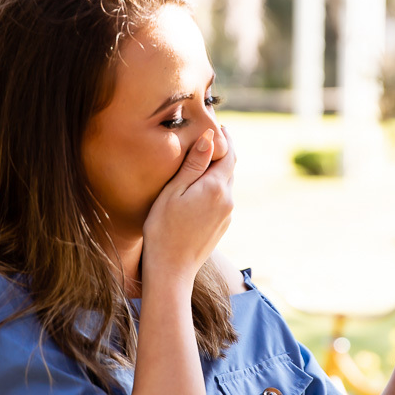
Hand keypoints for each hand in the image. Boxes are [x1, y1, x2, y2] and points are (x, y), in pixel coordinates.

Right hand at [141, 127, 235, 286]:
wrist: (171, 270)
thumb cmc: (163, 229)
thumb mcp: (174, 192)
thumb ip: (193, 164)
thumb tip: (210, 137)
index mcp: (217, 188)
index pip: (229, 153)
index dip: (224, 137)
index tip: (215, 124)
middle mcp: (228, 201)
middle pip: (230, 167)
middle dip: (222, 151)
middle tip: (208, 136)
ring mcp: (227, 215)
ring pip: (226, 183)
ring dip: (217, 169)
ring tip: (201, 158)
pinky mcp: (222, 226)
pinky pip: (222, 198)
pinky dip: (214, 186)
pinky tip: (198, 187)